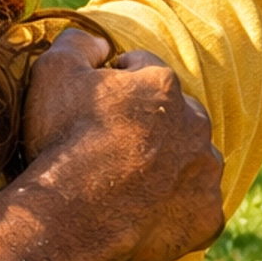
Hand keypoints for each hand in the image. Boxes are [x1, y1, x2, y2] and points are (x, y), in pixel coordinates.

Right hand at [24, 30, 225, 260]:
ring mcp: (206, 174)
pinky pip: (199, 208)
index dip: (115, 82)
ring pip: (193, 159)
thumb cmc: (64, 139)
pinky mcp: (208, 217)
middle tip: (114, 146)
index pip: (143, 69)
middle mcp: (196, 124)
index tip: (94, 105)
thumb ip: (79, 43)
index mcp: (162, 85)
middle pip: (176, 114)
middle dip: (152, 123)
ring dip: (172, 164)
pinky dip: (179, 209)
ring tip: (132, 182)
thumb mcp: (54, 71)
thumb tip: (102, 43)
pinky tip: (147, 213)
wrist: (74, 215)